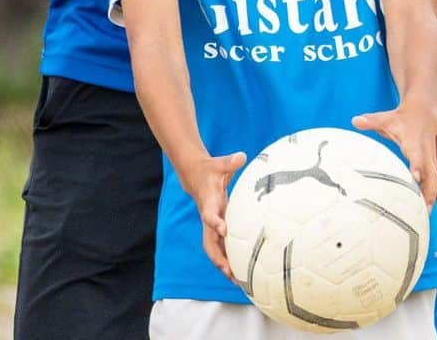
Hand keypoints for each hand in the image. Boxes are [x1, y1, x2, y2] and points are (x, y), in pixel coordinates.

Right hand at [180, 151, 246, 280]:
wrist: (195, 175)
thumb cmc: (210, 170)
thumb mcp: (219, 164)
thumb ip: (230, 162)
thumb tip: (241, 156)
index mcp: (209, 203)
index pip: (209, 216)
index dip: (215, 223)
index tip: (224, 230)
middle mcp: (208, 217)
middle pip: (209, 242)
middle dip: (218, 258)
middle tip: (230, 272)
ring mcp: (211, 225)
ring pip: (214, 249)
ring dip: (223, 264)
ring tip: (237, 281)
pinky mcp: (216, 227)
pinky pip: (221, 246)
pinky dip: (228, 258)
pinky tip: (240, 270)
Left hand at [353, 98, 436, 207]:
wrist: (424, 113)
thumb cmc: (401, 118)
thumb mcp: (386, 118)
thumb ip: (370, 121)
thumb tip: (354, 120)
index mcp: (413, 141)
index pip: (416, 154)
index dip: (416, 165)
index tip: (415, 178)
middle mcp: (424, 151)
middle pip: (431, 173)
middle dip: (428, 190)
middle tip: (423, 209)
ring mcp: (430, 158)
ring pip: (434, 179)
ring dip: (430, 196)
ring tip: (424, 215)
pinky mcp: (432, 163)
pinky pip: (433, 181)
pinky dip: (430, 194)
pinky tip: (424, 209)